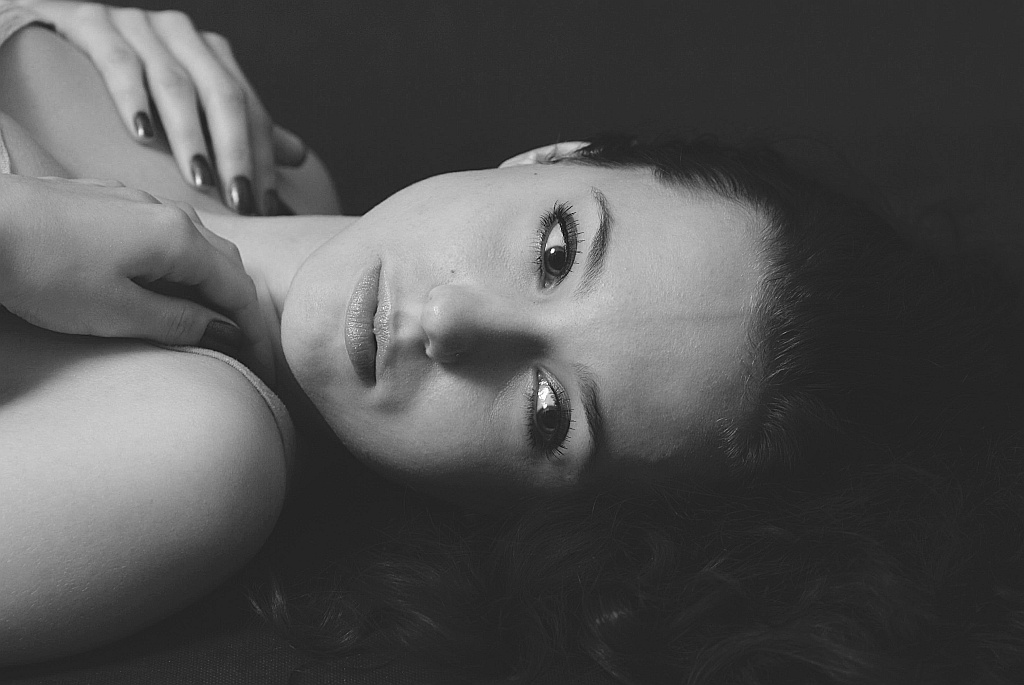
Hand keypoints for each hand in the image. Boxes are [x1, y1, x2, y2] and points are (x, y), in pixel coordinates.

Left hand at [0, 175, 272, 375]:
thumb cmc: (43, 270)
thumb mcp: (117, 312)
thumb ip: (178, 322)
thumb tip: (222, 331)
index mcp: (179, 239)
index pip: (239, 289)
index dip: (256, 332)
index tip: (263, 367)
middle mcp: (167, 212)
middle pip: (225, 263)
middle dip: (240, 307)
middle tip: (243, 348)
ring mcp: (136, 202)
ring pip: (195, 246)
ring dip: (209, 285)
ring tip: (204, 321)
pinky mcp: (107, 202)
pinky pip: (164, 235)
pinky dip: (179, 267)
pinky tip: (160, 286)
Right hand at [13, 0, 306, 215]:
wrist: (52, 34)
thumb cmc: (132, 81)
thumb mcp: (190, 105)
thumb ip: (241, 127)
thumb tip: (298, 155)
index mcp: (211, 55)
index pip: (250, 108)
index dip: (261, 157)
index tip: (266, 205)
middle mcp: (181, 35)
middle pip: (223, 94)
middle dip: (235, 151)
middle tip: (240, 200)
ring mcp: (138, 25)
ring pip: (176, 81)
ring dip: (191, 134)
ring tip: (200, 179)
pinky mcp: (91, 22)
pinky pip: (118, 59)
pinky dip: (133, 97)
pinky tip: (143, 134)